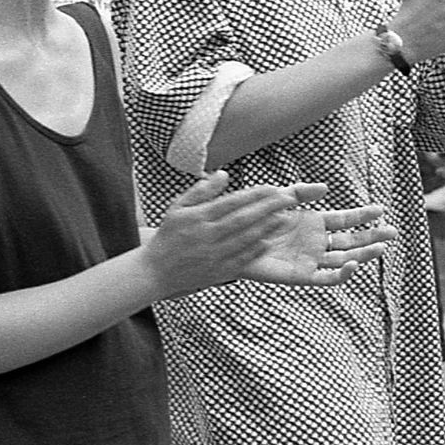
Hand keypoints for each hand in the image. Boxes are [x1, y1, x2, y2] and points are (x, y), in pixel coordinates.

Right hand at [144, 172, 319, 296]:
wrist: (157, 271)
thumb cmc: (169, 236)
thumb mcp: (177, 208)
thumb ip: (201, 191)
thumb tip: (223, 174)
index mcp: (197, 218)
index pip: (230, 203)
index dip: (253, 195)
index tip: (271, 187)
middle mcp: (207, 236)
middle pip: (243, 219)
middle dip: (268, 208)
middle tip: (287, 198)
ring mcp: (214, 255)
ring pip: (247, 238)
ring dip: (268, 227)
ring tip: (284, 216)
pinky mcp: (219, 271)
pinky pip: (243, 258)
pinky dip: (258, 249)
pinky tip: (270, 239)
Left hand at [238, 200, 398, 285]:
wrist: (231, 240)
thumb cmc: (251, 219)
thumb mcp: (276, 199)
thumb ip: (300, 192)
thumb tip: (326, 188)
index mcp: (311, 223)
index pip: (344, 220)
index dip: (362, 215)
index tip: (380, 209)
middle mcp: (314, 242)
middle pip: (351, 241)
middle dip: (372, 237)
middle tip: (393, 232)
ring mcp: (309, 259)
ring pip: (344, 259)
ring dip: (364, 254)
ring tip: (381, 247)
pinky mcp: (300, 275)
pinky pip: (326, 278)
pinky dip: (342, 274)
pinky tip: (353, 264)